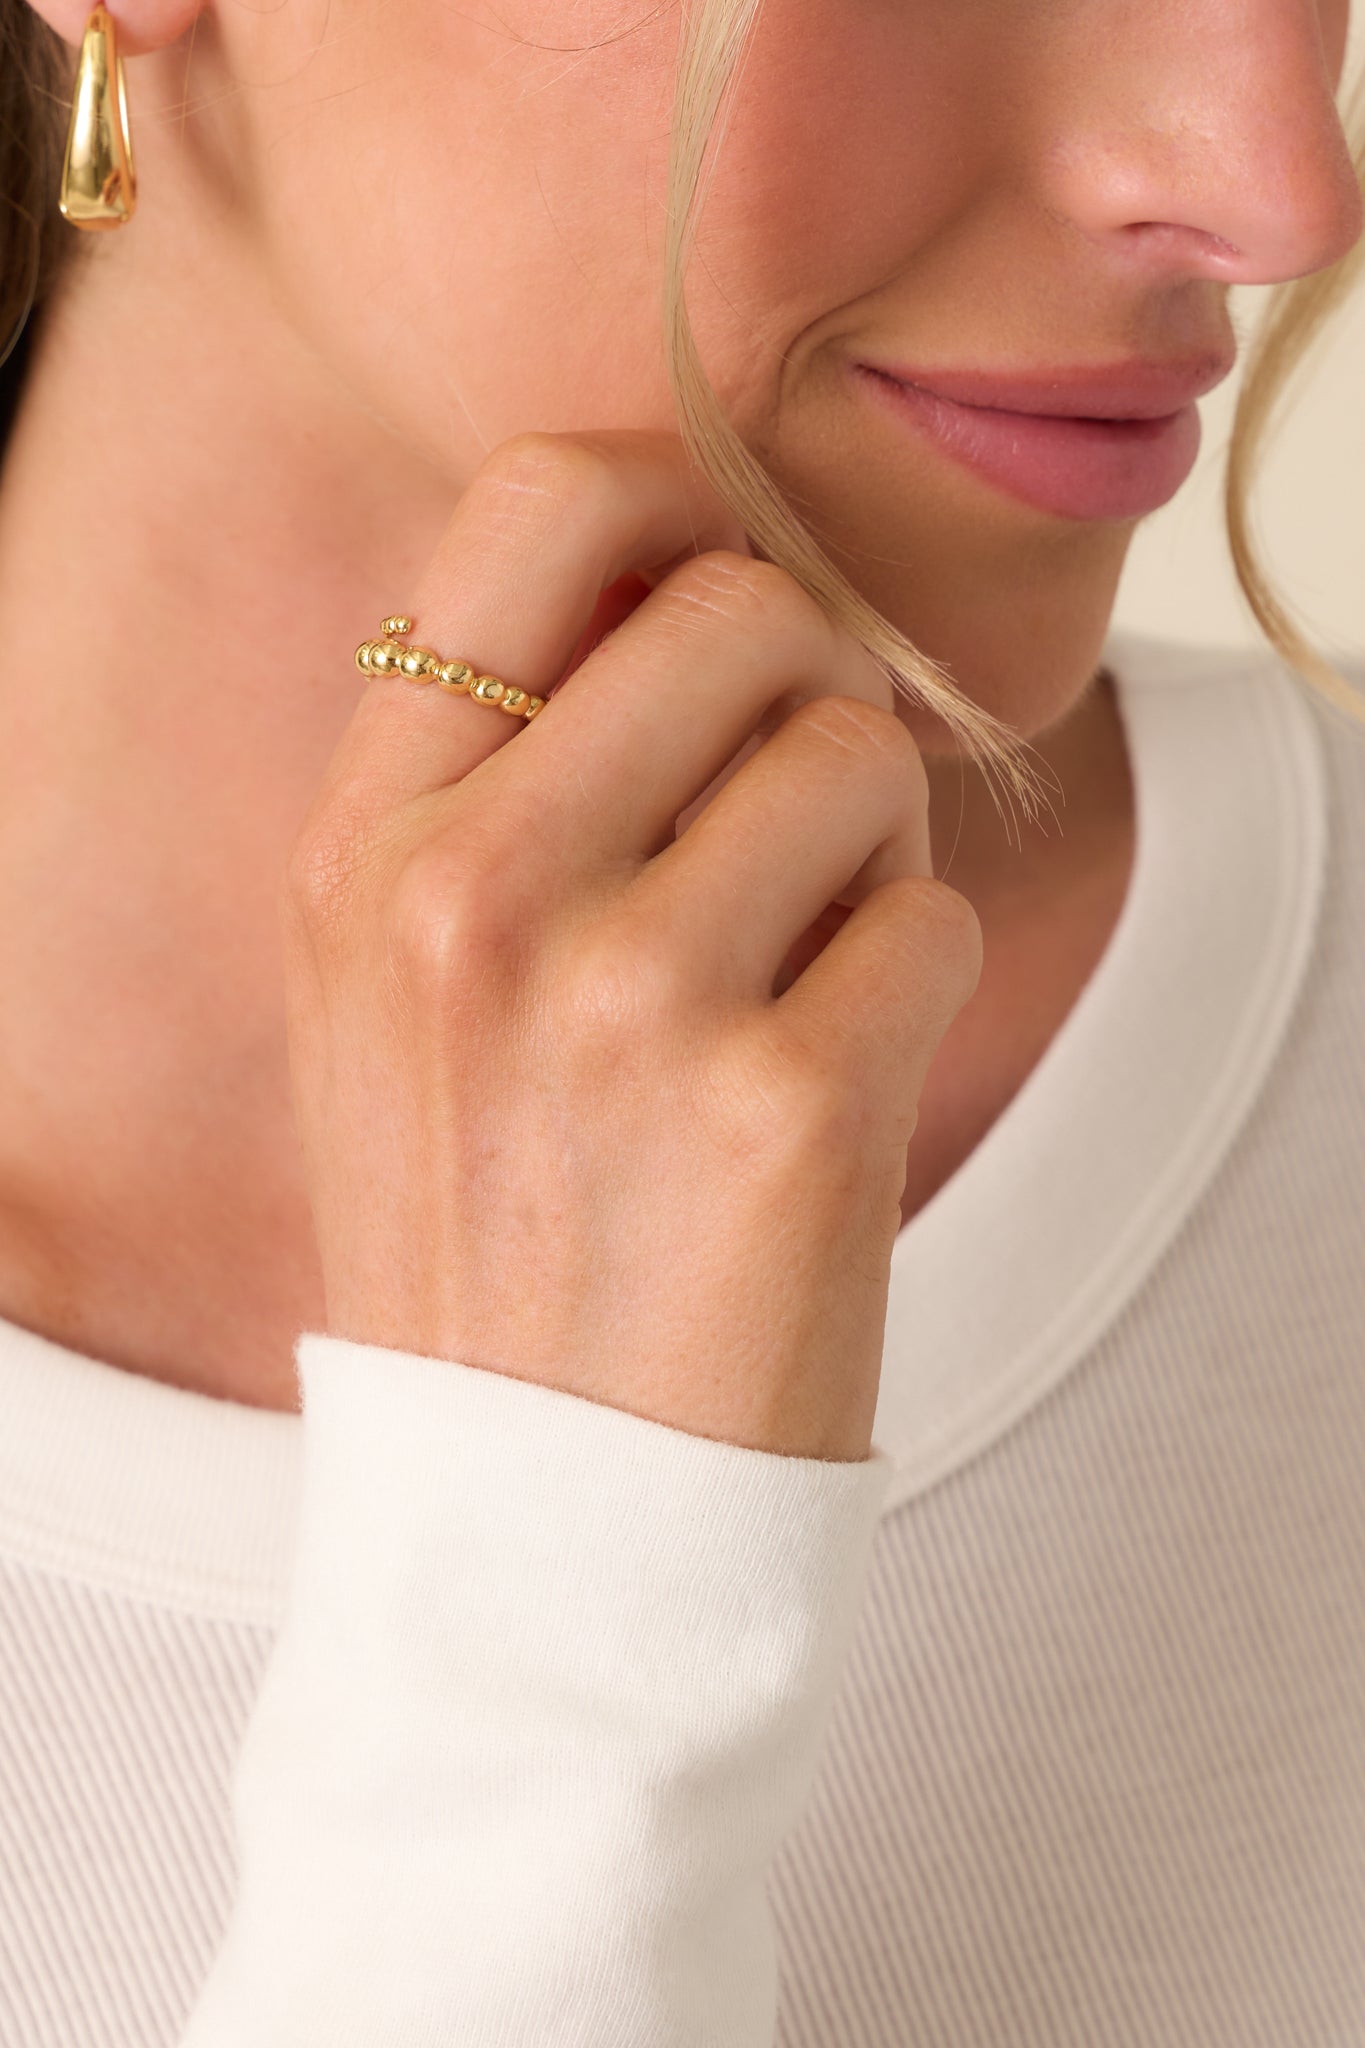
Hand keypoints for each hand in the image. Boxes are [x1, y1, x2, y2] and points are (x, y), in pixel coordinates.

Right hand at [279, 429, 982, 1461]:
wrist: (535, 1517)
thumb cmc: (492, 1236)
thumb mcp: (397, 997)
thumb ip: (499, 780)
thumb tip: (684, 576)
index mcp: (363, 849)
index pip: (534, 510)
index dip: (674, 501)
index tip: (728, 584)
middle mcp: (471, 893)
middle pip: (744, 607)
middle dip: (807, 697)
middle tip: (787, 827)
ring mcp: (623, 997)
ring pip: (863, 752)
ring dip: (867, 857)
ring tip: (789, 985)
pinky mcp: (782, 1107)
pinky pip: (936, 924)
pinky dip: (912, 992)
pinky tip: (823, 1095)